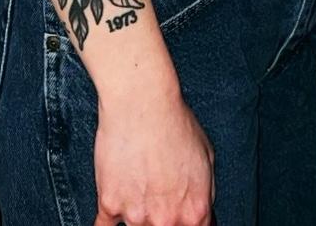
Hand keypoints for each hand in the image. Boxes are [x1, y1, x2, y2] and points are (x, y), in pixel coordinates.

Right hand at [92, 91, 214, 225]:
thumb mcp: (207, 158)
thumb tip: (201, 212)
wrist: (142, 103)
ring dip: (139, 215)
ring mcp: (136, 215)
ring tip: (140, 189)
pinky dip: (108, 223)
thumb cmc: (174, 122)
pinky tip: (115, 213)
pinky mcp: (109, 204)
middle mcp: (166, 220)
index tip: (181, 217)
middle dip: (164, 218)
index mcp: (194, 211)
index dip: (189, 223)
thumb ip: (204, 194)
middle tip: (159, 198)